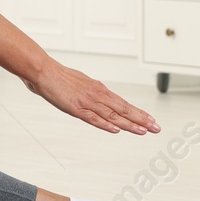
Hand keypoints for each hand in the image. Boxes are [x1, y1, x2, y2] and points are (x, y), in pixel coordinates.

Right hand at [23, 60, 160, 134]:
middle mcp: (96, 94)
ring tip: (144, 131)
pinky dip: (106, 124)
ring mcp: (87, 101)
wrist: (42, 69)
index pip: (122, 103)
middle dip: (141, 119)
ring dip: (130, 123)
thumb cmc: (57, 76)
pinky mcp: (76, 108)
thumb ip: (88, 92)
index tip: (150, 120)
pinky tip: (117, 130)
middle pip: (123, 109)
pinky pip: (93, 118)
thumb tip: (94, 97)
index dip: (137, 112)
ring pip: (113, 114)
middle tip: (156, 127)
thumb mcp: (79, 82)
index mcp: (98, 89)